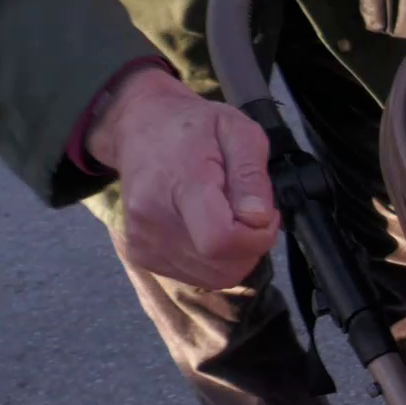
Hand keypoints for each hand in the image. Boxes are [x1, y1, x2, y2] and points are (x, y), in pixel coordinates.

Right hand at [86, 66, 279, 289]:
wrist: (139, 127)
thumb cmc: (193, 126)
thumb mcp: (238, 131)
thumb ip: (251, 175)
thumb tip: (258, 219)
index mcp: (181, 183)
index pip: (221, 240)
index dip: (256, 238)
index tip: (266, 215)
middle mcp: (153, 219)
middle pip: (221, 267)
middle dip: (250, 246)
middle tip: (248, 212)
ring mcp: (142, 240)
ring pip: (213, 277)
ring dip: (233, 255)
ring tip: (226, 216)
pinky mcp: (139, 254)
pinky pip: (196, 277)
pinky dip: (213, 260)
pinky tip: (206, 228)